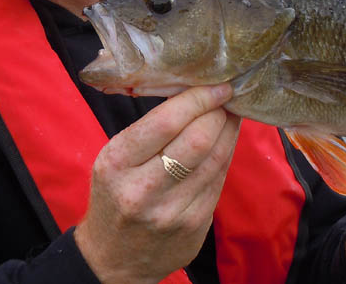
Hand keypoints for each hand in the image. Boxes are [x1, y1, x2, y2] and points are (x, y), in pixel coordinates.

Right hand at [74, 84, 240, 283]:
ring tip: (231, 112)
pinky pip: (219, 180)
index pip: (165, 123)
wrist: (113, 260)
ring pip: (216, 159)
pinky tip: (225, 140)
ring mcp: (172, 212)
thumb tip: (195, 91)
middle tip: (227, 97)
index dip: (198, 99)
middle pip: (198, 140)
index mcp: (116, 164)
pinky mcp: (195, 226)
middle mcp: (142, 190)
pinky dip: (226, 154)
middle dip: (218, 112)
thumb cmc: (115, 194)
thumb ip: (151, 129)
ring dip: (229, 130)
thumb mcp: (116, 158)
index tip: (217, 85)